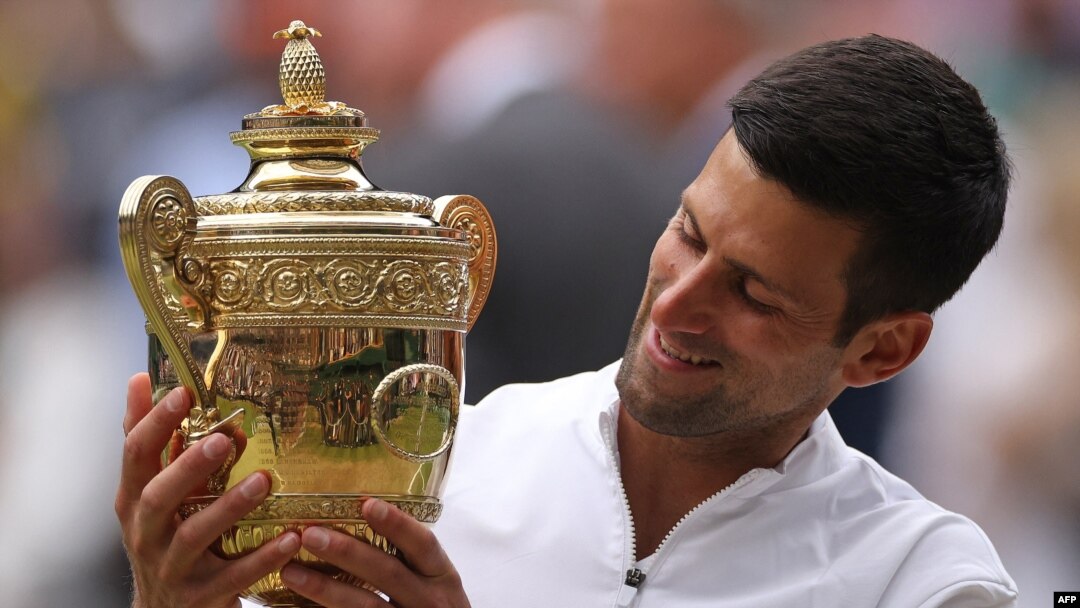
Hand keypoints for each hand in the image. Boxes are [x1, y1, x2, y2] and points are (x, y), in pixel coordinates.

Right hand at [116, 373, 299, 607]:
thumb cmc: (163, 536)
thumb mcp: (148, 491)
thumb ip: (149, 440)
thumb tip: (139, 380)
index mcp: (133, 500)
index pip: (136, 455)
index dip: (155, 422)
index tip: (183, 392)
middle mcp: (145, 533)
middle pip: (159, 497)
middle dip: (189, 467)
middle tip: (226, 439)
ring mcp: (171, 567)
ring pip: (194, 536)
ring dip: (229, 507)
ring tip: (264, 482)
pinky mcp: (200, 595)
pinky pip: (232, 577)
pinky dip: (261, 558)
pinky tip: (290, 539)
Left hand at [281, 499, 469, 606]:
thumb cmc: (432, 606)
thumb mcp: (433, 582)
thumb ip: (407, 558)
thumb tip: (361, 512)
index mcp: (442, 576)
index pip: (423, 545)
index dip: (397, 524)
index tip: (368, 504)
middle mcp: (429, 600)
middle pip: (388, 573)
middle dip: (348, 552)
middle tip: (311, 534)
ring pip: (366, 605)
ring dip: (326, 588)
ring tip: (291, 571)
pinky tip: (301, 603)